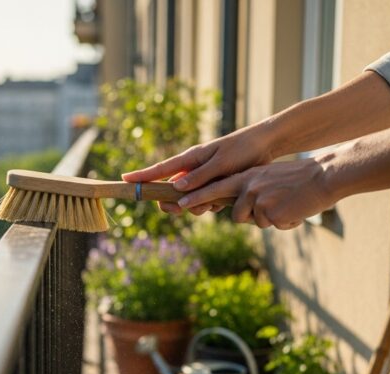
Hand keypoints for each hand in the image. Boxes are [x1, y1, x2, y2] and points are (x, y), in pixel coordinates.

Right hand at [121, 123, 276, 213]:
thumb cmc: (242, 149)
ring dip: (195, 208)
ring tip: (212, 204)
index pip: (160, 169)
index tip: (124, 180)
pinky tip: (222, 202)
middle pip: (170, 192)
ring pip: (187, 201)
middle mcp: (192, 169)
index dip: (141, 176)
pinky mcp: (213, 186)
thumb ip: (199, 177)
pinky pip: (203, 202)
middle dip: (173, 204)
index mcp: (189, 159)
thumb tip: (175, 187)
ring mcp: (201, 179)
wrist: (265, 147)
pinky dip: (209, 205)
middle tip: (180, 210)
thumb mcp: (221, 163)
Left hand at [178, 158, 336, 229]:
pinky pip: (271, 225)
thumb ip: (251, 191)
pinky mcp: (269, 211)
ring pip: (252, 221)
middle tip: (182, 206)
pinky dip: (284, 222)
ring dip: (267, 219)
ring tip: (285, 205)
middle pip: (231, 211)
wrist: (323, 177)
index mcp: (248, 177)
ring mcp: (257, 199)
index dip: (198, 196)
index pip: (218, 187)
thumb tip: (239, 210)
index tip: (181, 201)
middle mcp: (248, 186)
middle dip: (209, 206)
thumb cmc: (299, 180)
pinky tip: (294, 210)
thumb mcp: (269, 179)